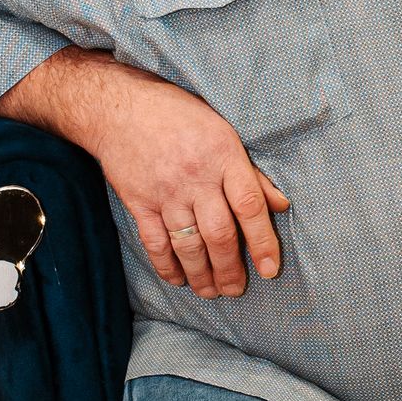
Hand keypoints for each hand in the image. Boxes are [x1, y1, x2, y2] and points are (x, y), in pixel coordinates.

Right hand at [88, 68, 287, 299]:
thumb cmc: (179, 116)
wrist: (120, 108)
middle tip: (236, 290)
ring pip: (188, 245)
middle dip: (231, 269)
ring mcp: (166, 192)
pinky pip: (155, 243)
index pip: (250, 206)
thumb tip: (282, 205)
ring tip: (211, 292)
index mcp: (224, 157)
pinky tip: (179, 280)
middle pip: (220, 234)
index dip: (263, 242)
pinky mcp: (139, 202)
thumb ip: (251, 173)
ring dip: (202, 275)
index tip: (270, 269)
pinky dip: (167, 266)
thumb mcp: (223, 132)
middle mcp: (196, 178)